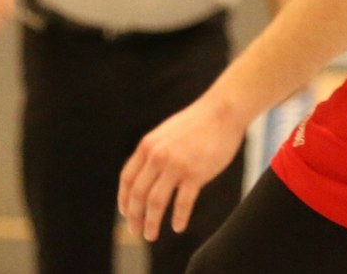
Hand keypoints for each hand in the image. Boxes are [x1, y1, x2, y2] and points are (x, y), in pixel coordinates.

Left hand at [118, 95, 243, 241]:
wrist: (223, 111)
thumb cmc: (198, 123)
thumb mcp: (166, 133)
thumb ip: (154, 152)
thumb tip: (146, 174)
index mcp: (147, 146)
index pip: (127, 179)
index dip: (124, 200)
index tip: (126, 214)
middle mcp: (158, 156)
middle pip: (138, 194)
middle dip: (135, 217)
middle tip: (136, 233)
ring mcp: (176, 165)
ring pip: (156, 202)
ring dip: (151, 223)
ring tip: (151, 235)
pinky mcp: (196, 173)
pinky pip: (182, 203)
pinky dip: (179, 218)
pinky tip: (178, 227)